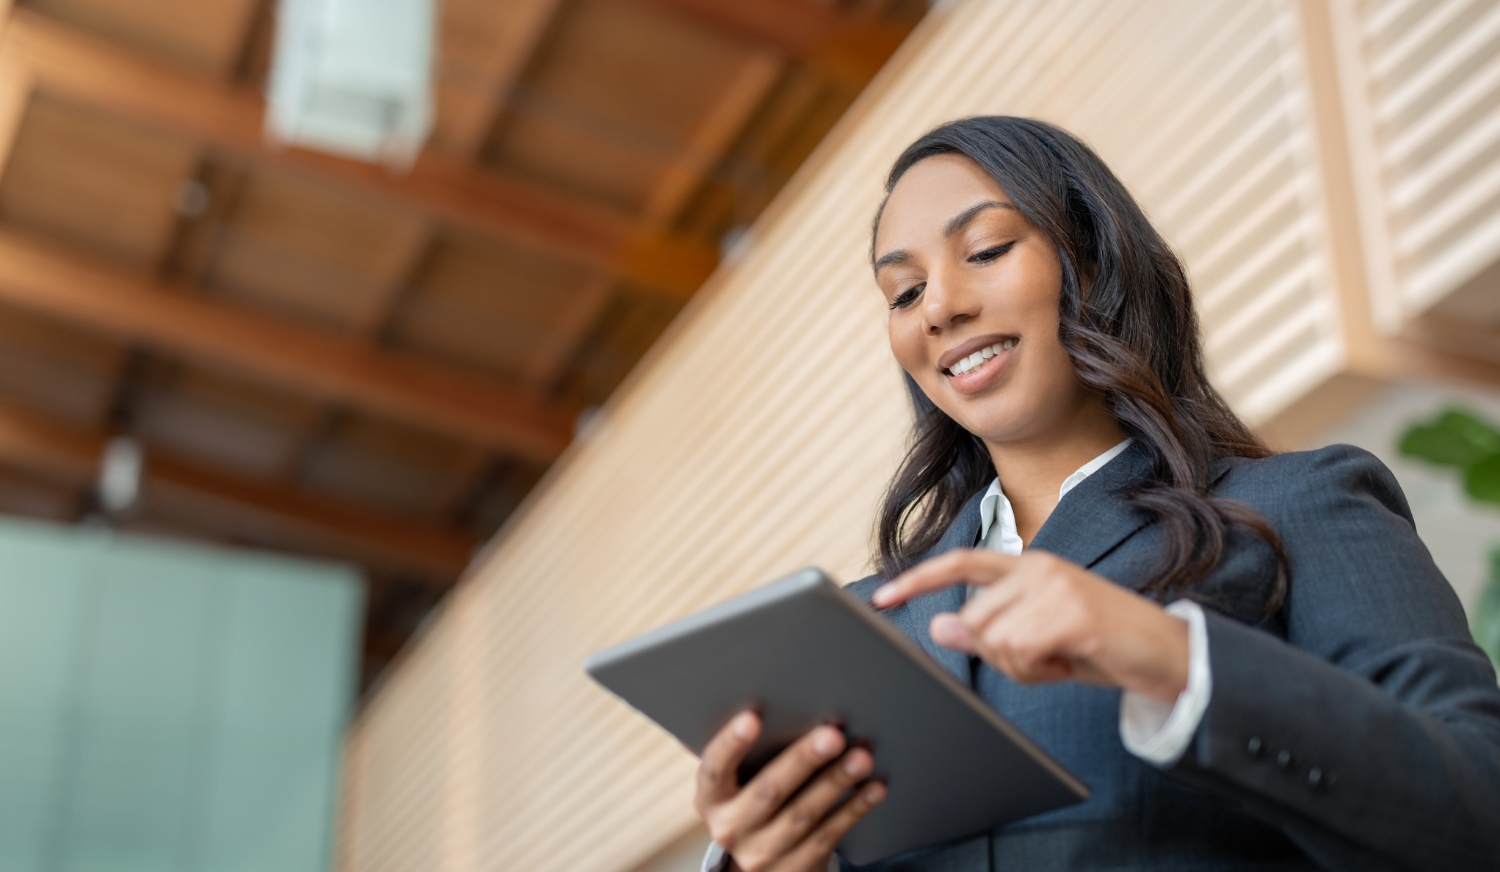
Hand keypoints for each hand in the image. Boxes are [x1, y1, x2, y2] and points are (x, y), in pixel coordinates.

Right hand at [694, 711, 885, 871]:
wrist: (761, 861)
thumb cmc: (752, 798)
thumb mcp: (737, 782)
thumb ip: (750, 753)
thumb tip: (787, 704)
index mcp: (710, 798)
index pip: (714, 769)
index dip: (731, 743)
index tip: (752, 717)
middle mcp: (730, 828)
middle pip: (768, 791)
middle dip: (802, 760)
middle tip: (832, 734)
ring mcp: (762, 852)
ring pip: (804, 814)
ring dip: (836, 782)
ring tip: (862, 756)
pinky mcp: (794, 867)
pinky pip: (829, 835)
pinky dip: (854, 808)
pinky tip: (873, 788)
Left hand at [872, 549, 1189, 701]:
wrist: (1169, 655)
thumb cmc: (1101, 646)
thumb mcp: (1039, 640)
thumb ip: (990, 632)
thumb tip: (937, 627)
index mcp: (1028, 565)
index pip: (961, 563)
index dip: (919, 578)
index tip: (880, 597)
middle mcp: (1038, 566)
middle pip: (974, 620)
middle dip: (1001, 655)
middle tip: (1046, 658)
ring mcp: (1055, 585)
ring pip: (993, 639)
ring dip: (1023, 665)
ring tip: (1062, 657)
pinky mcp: (1071, 612)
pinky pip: (1020, 652)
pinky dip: (1039, 670)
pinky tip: (1070, 662)